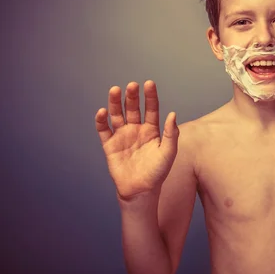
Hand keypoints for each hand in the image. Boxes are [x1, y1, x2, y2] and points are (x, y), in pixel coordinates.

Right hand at [95, 80, 178, 199]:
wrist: (141, 190)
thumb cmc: (157, 172)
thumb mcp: (168, 152)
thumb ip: (171, 134)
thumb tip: (173, 113)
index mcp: (152, 129)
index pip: (151, 108)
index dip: (150, 96)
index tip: (149, 83)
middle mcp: (136, 129)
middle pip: (133, 108)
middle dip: (132, 96)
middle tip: (132, 85)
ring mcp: (122, 136)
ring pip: (117, 115)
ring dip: (115, 102)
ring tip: (115, 90)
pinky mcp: (110, 145)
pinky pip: (104, 130)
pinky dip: (101, 120)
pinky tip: (102, 112)